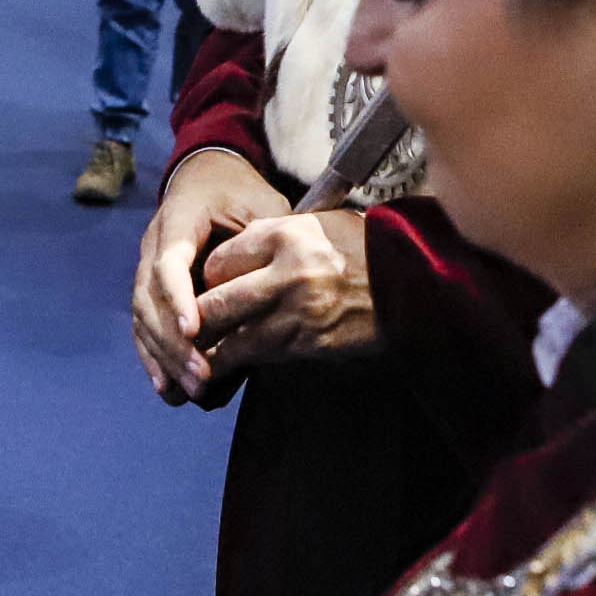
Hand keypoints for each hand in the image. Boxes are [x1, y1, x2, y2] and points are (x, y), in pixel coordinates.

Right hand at [134, 150, 289, 400]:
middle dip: (173, 342)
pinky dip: (154, 357)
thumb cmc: (240, 191)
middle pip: (149, 299)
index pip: (168, 262)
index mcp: (178, 218)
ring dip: (164, 357)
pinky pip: (144, 326)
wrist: (208, 175)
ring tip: (190, 390)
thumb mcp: (261, 204)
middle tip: (201, 377)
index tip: (195, 331)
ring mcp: (147, 267)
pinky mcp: (150, 288)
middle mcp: (153, 244)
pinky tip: (167, 388)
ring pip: (143, 318)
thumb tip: (270, 285)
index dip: (178, 298)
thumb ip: (264, 240)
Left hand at [194, 210, 383, 380]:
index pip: (218, 262)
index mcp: (285, 234)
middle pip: (217, 303)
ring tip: (192, 364)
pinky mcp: (311, 342)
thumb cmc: (364, 249)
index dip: (205, 280)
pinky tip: (228, 370)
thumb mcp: (316, 225)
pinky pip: (263, 356)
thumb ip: (272, 237)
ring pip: (234, 339)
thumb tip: (232, 257)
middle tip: (180, 334)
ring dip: (210, 355)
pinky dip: (242, 364)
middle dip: (193, 324)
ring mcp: (298, 311)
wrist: (414, 284)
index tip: (204, 290)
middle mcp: (287, 272)